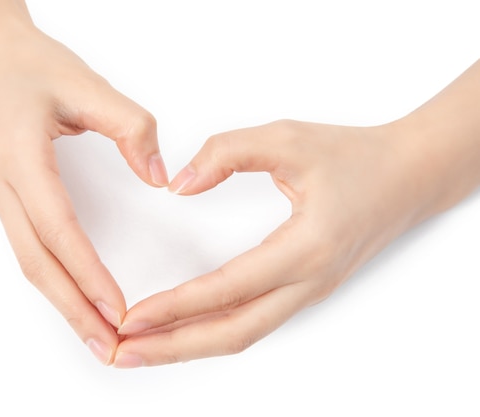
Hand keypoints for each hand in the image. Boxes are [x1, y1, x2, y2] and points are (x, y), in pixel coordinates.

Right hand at [0, 1, 167, 364]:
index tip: (116, 309)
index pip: (58, 228)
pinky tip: (74, 296)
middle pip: (37, 261)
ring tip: (95, 336)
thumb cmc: (32, 65)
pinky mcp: (4, 195)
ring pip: (29, 261)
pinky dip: (54, 279)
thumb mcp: (87, 84)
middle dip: (72, 308)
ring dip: (61, 302)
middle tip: (108, 347)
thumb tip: (160, 179)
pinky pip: (29, 247)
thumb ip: (131, 128)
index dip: (87, 273)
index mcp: (19, 156)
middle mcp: (1, 184)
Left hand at [115, 90, 479, 366]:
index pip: (227, 288)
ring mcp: (307, 292)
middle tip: (123, 352)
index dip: (174, 306)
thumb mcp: (288, 137)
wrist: (408, 177)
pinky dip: (211, 333)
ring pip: (241, 335)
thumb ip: (228, 153)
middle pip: (231, 333)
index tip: (131, 317)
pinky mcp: (303, 290)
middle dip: (172, 347)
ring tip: (143, 349)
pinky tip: (183, 330)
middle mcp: (307, 283)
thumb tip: (179, 185)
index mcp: (305, 248)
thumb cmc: (354, 157)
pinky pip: (251, 322)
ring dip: (189, 346)